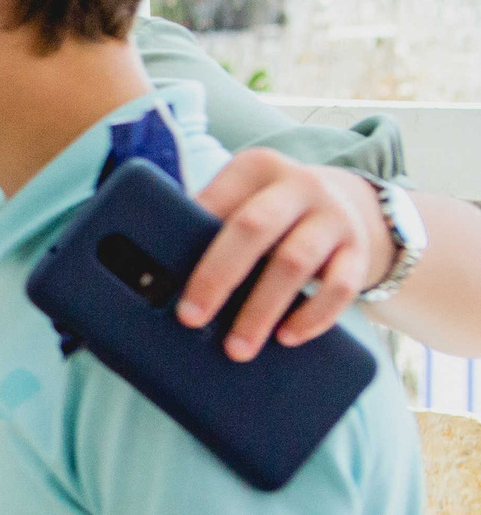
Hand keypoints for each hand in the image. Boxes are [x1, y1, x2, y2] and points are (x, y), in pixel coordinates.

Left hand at [182, 150, 386, 361]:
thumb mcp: (242, 199)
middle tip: (190, 318)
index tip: (166, 279)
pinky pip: (341, 286)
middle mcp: (299, 185)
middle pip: (253, 228)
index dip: (192, 238)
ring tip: (238, 346)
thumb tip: (156, 276)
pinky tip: (288, 337)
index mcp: (256, 168)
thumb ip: (207, 223)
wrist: (344, 200)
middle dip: (218, 276)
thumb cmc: (269, 211)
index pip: (217, 202)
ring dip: (263, 309)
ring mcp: (333, 217)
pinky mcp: (359, 250)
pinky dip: (314, 316)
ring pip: (296, 263)